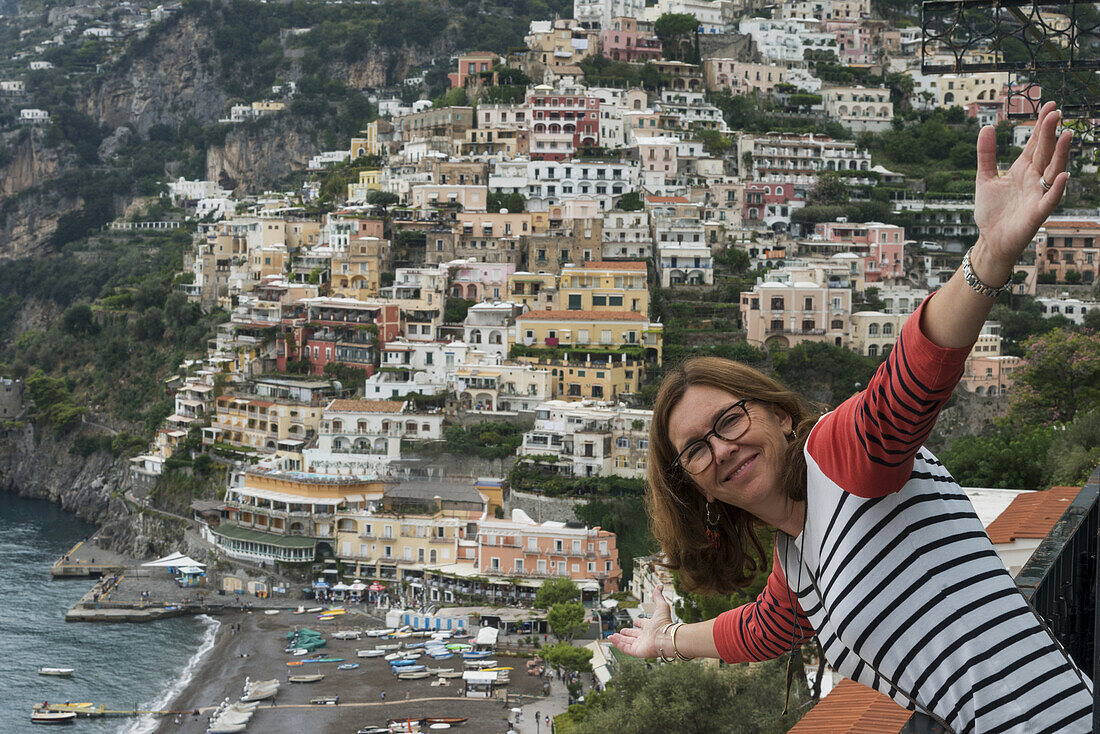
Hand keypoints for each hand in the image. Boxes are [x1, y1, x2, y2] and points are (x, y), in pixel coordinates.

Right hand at [608, 584, 673, 658]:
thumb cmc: (665, 623)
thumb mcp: (661, 606)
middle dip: (627, 633)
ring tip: (611, 636)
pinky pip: (625, 649)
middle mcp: (646, 637)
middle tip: (621, 631)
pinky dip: (617, 644)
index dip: (639, 623)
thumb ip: (658, 596)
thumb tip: (660, 586)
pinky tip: (611, 639)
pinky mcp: (637, 652)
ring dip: (619, 639)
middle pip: (634, 636)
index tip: (635, 622)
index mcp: (651, 627)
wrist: (666, 637)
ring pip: (628, 643)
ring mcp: (641, 645)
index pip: (644, 625)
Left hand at [972, 101, 1072, 279]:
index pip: (1035, 144)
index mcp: (1023, 169)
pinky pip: (1049, 199)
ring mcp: (1037, 195)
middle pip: (1045, 152)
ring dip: (1060, 155)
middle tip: (1055, 112)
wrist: (991, 240)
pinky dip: (1056, 188)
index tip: (1049, 106)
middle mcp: (1034, 179)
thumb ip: (986, 154)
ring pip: (1052, 171)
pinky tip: (1062, 176)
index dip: (1041, 126)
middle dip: (1049, 133)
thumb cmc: (992, 211)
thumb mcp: (984, 178)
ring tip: (1065, 135)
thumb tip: (987, 127)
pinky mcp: (1037, 213)